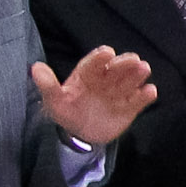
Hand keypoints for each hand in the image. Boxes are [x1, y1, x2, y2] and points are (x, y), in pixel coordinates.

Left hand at [34, 45, 155, 146]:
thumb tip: (35, 67)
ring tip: (144, 69)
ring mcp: (119, 92)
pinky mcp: (130, 106)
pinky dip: (145, 95)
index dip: (100, 58)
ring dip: (137, 74)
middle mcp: (106, 79)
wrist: (81, 133)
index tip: (107, 52)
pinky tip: (150, 91)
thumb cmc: (67, 111)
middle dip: (125, 63)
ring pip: (130, 80)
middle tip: (134, 60)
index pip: (94, 63)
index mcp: (87, 74)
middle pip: (117, 68)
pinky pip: (139, 100)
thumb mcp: (54, 101)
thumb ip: (48, 85)